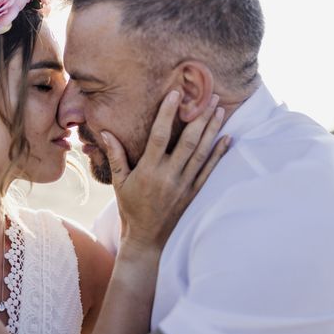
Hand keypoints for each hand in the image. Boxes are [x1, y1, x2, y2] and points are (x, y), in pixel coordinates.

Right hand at [102, 91, 228, 251]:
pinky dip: (219, 154)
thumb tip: (106, 132)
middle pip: (188, 141)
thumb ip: (116, 156)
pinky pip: (209, 171)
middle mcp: (169, 176)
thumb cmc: (130, 208)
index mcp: (149, 171)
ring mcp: (184, 185)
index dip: (167, 114)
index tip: (175, 94)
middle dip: (199, 117)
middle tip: (209, 95)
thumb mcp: (119, 182)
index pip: (159, 136)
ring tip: (219, 109)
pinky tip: (228, 138)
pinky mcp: (194, 193)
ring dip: (212, 130)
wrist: (147, 238)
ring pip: (201, 153)